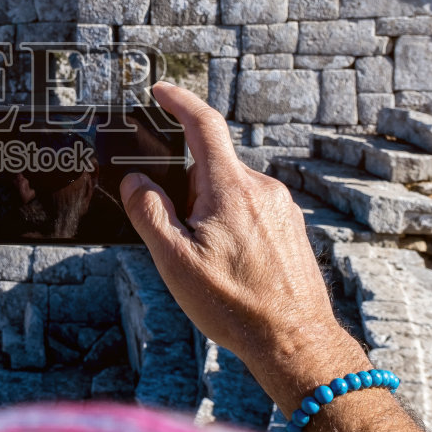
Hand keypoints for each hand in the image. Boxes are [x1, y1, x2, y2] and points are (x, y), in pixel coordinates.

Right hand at [118, 82, 367, 389]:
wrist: (295, 340)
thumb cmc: (235, 305)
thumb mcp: (174, 261)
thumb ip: (149, 213)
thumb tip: (137, 182)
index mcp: (231, 188)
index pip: (203, 125)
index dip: (178, 101)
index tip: (160, 91)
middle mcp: (263, 188)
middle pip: (212, 168)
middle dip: (187, 193)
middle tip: (180, 240)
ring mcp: (282, 207)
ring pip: (232, 193)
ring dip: (210, 215)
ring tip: (211, 266)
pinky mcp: (291, 227)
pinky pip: (252, 211)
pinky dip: (232, 228)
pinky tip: (232, 270)